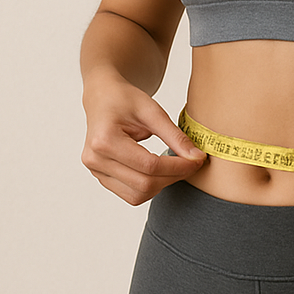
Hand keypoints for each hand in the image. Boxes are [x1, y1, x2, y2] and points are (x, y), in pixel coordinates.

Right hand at [81, 78, 205, 204]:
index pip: (149, 166)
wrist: (102, 98)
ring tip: (177, 167)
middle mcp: (95, 160)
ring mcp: (95, 171)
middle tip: (192, 164)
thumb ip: (175, 136)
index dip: (178, 166)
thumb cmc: (124, 99)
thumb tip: (196, 157)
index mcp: (105, 140)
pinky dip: (150, 187)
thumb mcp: (152, 112)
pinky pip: (130, 194)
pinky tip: (161, 172)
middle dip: (174, 177)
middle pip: (144, 184)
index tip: (197, 160)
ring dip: (163, 185)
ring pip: (137, 195)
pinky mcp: (101, 177)